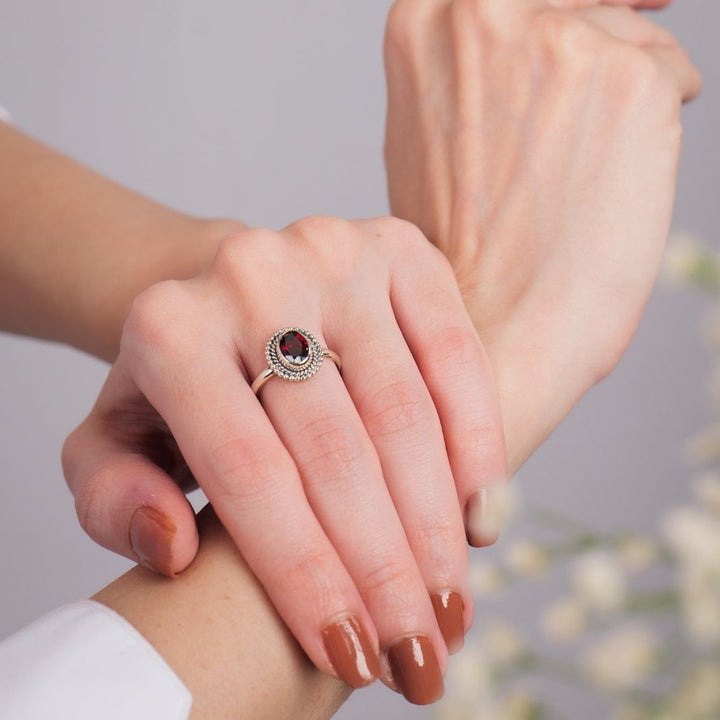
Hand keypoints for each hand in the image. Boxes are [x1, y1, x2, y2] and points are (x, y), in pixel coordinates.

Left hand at [62, 216, 506, 702]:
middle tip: (418, 654)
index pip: (250, 475)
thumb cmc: (184, 382)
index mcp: (169, 328)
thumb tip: (174, 546)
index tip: (351, 655)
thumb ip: (114, 497)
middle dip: (386, 572)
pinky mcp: (399, 246)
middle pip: (337, 452)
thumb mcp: (118, 441)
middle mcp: (253, 274)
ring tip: (450, 606)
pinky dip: (477, 443)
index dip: (307, 578)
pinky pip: (456, 357)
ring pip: (403, 414)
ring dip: (434, 527)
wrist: (237, 295)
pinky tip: (479, 516)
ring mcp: (334, 250)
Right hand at [384, 0, 700, 471]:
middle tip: (573, 125)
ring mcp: (560, 40)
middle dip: (586, 51)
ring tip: (570, 178)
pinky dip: (652, 124)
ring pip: (624, 36)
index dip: (548, 17)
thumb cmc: (457, 252)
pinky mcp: (632, 80)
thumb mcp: (425, 136)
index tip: (569, 36)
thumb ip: (464, 69)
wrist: (490, 329)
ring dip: (617, 96)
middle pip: (574, 3)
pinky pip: (668, 74)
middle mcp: (487, 9)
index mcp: (423, 20)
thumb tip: (529, 31)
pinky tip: (604, 182)